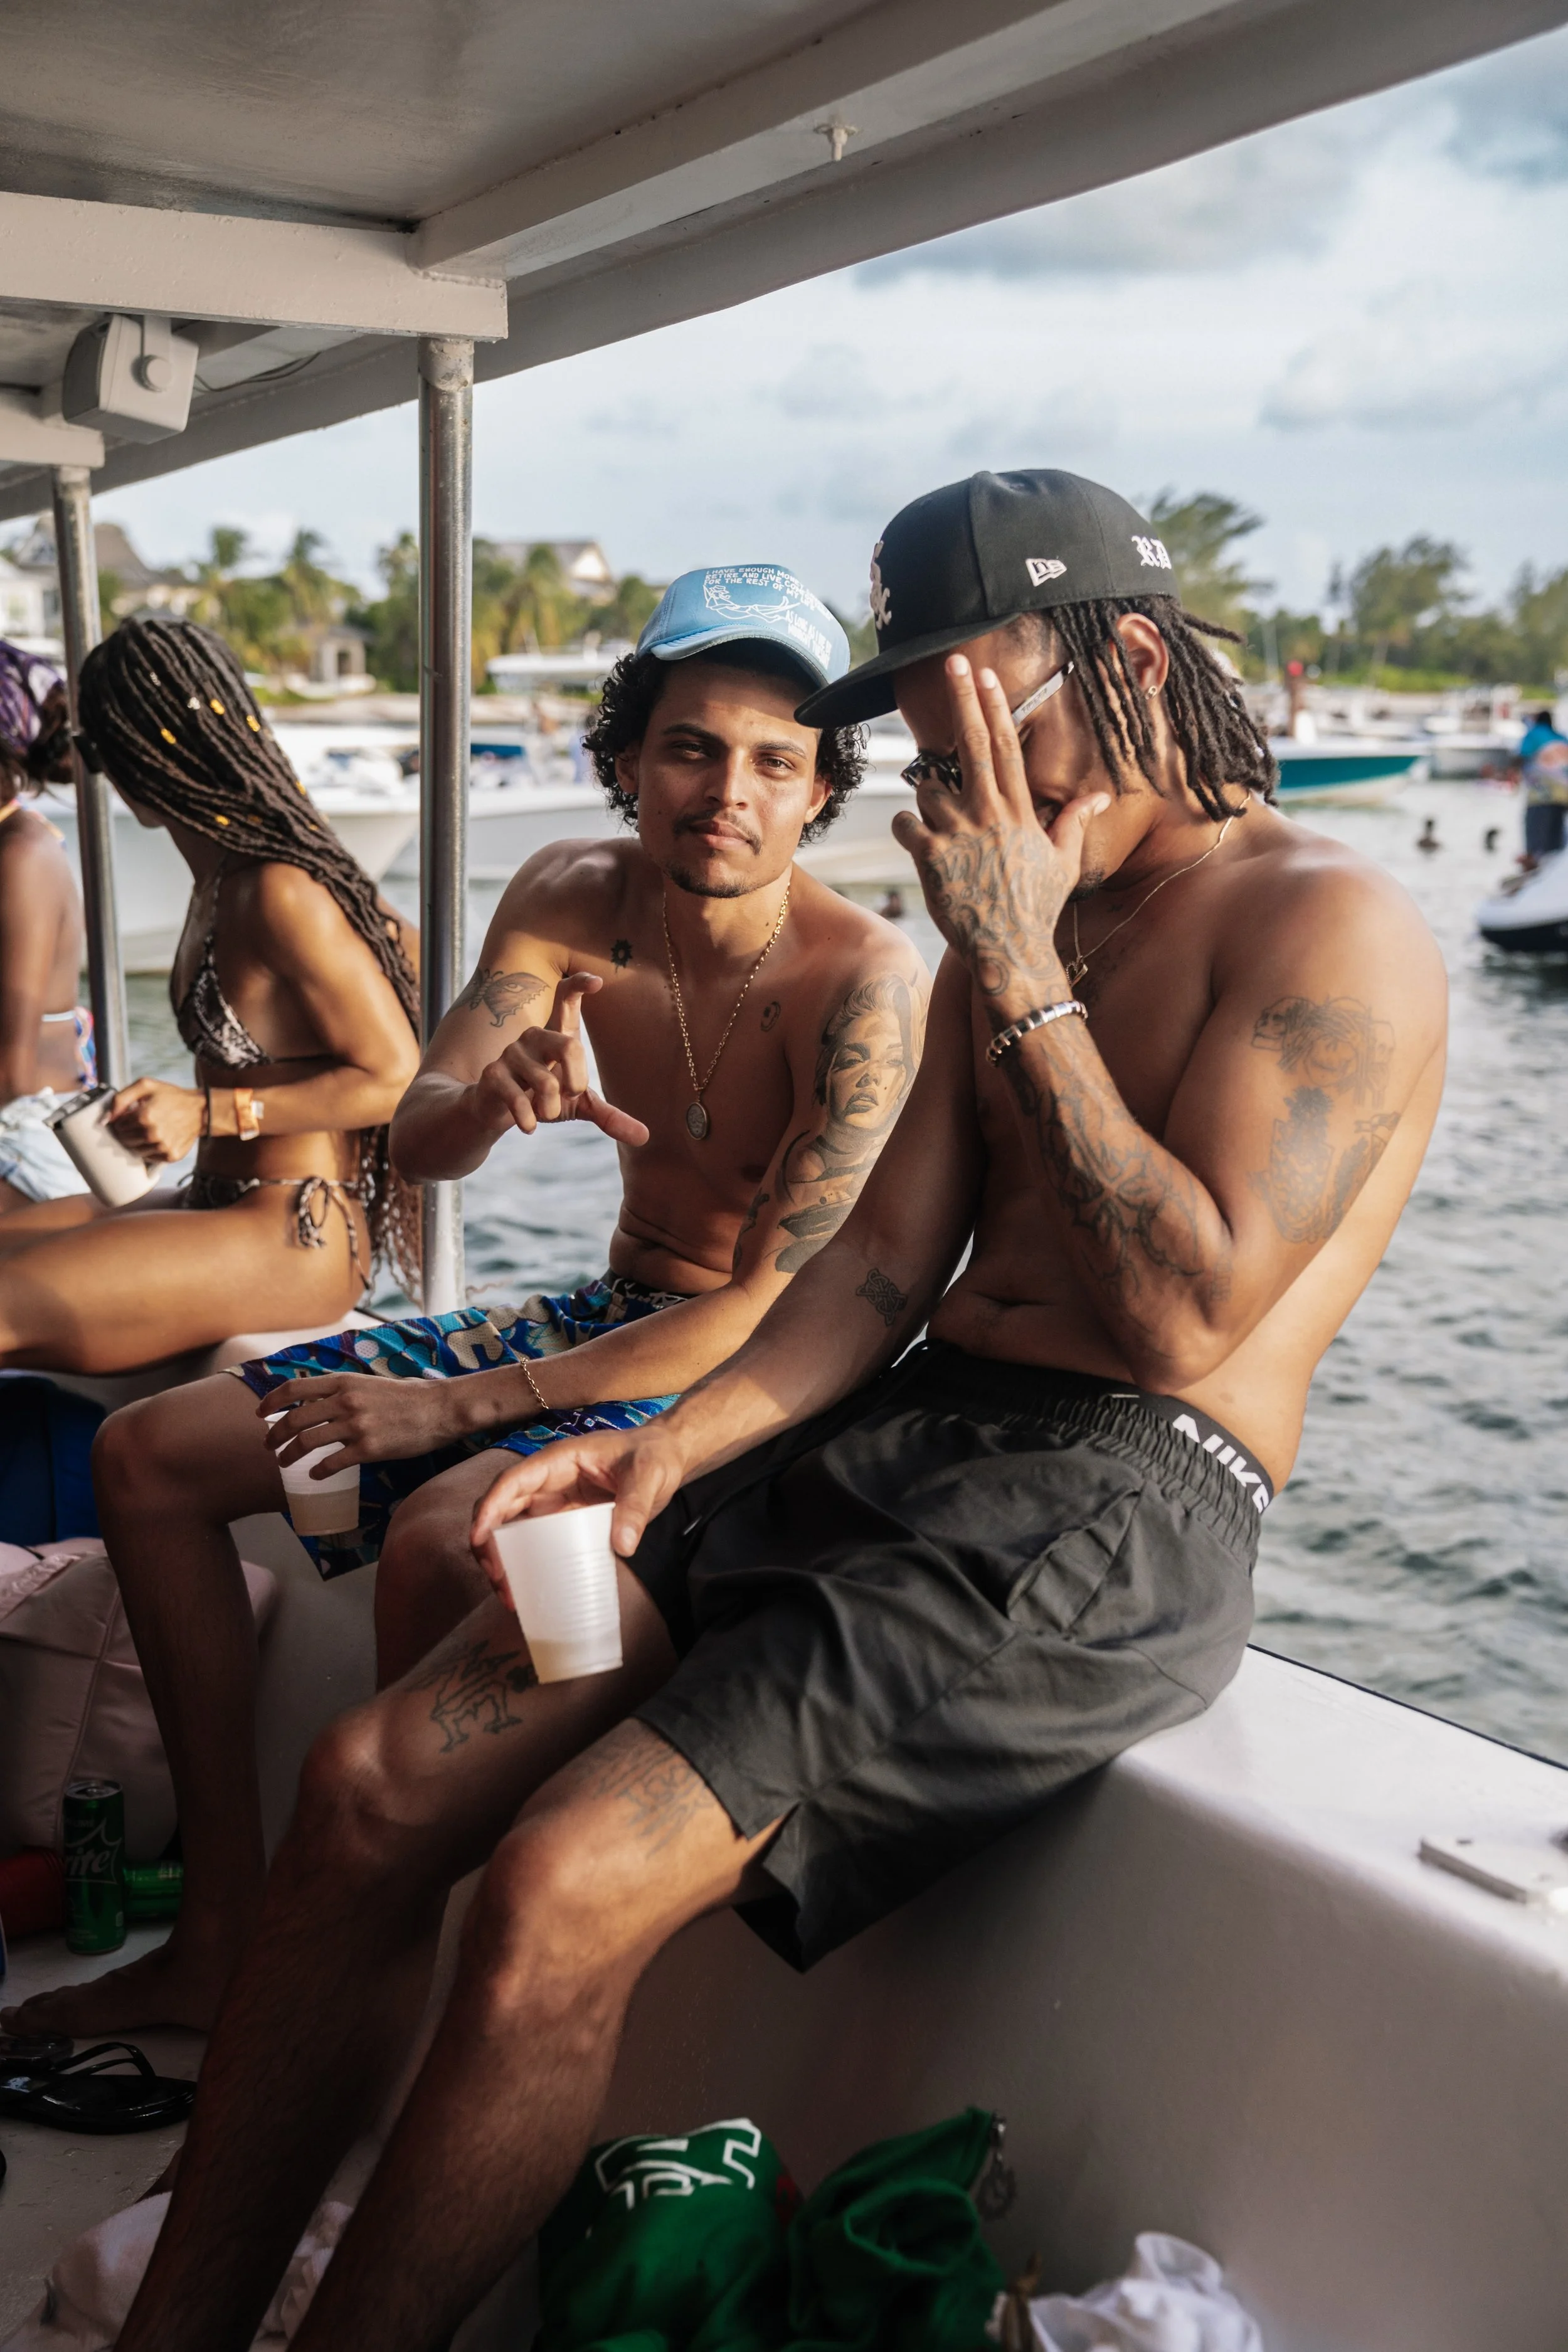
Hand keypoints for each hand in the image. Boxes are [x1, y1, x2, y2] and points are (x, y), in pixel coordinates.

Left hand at [107, 1077, 205, 1165]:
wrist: (200, 1110)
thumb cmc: (171, 1096)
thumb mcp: (146, 1086)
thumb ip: (121, 1098)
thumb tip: (107, 1118)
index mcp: (144, 1115)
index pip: (118, 1127)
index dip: (121, 1122)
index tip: (128, 1118)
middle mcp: (153, 1133)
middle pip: (125, 1141)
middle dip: (127, 1133)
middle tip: (137, 1125)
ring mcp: (162, 1147)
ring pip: (136, 1152)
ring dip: (138, 1143)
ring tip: (148, 1131)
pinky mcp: (170, 1156)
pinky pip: (151, 1158)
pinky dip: (151, 1151)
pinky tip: (158, 1139)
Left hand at [260, 1372, 470, 1469]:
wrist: (441, 1409)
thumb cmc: (410, 1396)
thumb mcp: (371, 1383)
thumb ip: (345, 1390)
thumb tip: (321, 1400)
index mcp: (345, 1382)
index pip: (295, 1388)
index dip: (272, 1401)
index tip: (260, 1413)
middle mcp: (346, 1401)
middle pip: (295, 1419)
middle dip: (275, 1434)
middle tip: (268, 1445)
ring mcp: (356, 1425)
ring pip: (308, 1442)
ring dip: (289, 1455)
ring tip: (284, 1463)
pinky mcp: (369, 1449)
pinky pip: (333, 1463)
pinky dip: (319, 1471)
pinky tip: (315, 1475)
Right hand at [467, 973, 648, 1145]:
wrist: (495, 1113)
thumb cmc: (541, 1099)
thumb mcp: (578, 1106)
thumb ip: (608, 1116)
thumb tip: (644, 1136)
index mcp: (557, 1036)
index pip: (566, 999)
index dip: (579, 986)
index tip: (597, 982)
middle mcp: (535, 1036)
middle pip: (570, 1045)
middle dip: (577, 1080)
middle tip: (572, 1095)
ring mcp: (511, 1053)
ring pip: (546, 1083)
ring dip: (550, 1109)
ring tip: (543, 1113)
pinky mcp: (493, 1075)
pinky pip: (520, 1099)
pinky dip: (529, 1120)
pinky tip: (529, 1126)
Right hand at [469, 1420, 691, 1602]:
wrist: (667, 1456)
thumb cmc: (653, 1456)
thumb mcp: (648, 1477)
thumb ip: (635, 1507)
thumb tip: (622, 1546)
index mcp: (558, 1461)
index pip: (512, 1482)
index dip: (490, 1509)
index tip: (479, 1539)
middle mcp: (547, 1480)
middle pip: (501, 1508)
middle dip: (489, 1544)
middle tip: (499, 1582)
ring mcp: (552, 1500)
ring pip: (511, 1527)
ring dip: (501, 1558)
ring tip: (509, 1595)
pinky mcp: (563, 1519)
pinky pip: (532, 1540)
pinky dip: (523, 1561)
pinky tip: (526, 1587)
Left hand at [891, 656, 1108, 1008]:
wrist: (1008, 950)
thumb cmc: (1035, 907)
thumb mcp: (1063, 861)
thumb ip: (1074, 820)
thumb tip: (1100, 795)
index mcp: (1018, 811)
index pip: (1007, 747)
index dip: (994, 708)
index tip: (986, 676)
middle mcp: (989, 814)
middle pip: (973, 744)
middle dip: (962, 699)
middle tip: (952, 663)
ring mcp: (958, 832)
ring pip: (928, 789)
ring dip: (929, 800)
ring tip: (945, 830)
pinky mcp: (931, 855)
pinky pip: (906, 823)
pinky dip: (909, 828)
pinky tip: (922, 846)